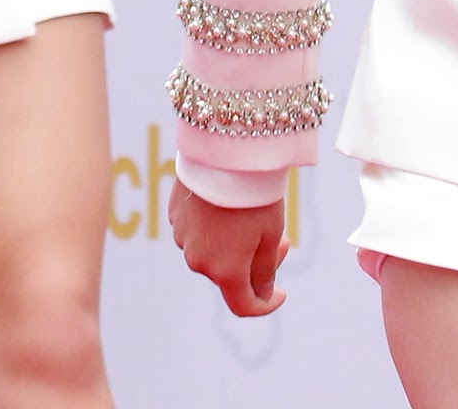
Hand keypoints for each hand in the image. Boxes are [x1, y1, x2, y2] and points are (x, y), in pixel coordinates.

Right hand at [169, 181, 288, 316]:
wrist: (227, 151)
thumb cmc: (255, 193)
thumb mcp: (271, 233)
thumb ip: (266, 269)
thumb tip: (263, 294)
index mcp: (225, 271)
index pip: (242, 306)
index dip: (265, 305)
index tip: (282, 294)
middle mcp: (199, 262)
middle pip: (229, 275)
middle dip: (255, 264)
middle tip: (282, 239)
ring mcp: (183, 239)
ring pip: (213, 253)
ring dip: (234, 244)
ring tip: (252, 212)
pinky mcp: (175, 216)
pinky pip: (198, 231)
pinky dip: (215, 226)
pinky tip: (228, 201)